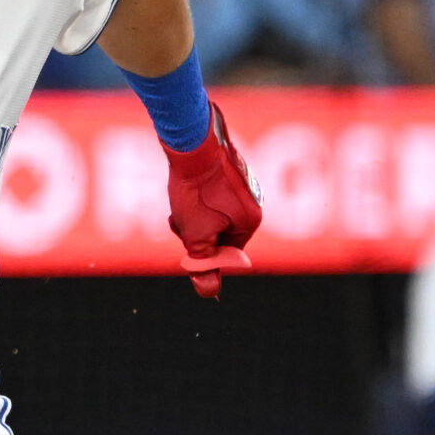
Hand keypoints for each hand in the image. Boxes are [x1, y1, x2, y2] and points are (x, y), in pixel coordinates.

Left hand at [163, 101, 260, 299]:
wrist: (191, 141)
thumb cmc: (195, 190)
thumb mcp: (195, 236)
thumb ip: (204, 264)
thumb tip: (210, 292)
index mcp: (252, 220)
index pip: (228, 251)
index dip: (204, 251)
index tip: (187, 238)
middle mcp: (254, 201)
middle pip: (220, 231)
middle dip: (196, 231)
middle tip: (180, 220)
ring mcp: (244, 181)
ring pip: (213, 212)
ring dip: (192, 215)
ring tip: (180, 202)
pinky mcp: (230, 166)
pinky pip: (213, 192)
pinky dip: (196, 195)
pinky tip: (184, 186)